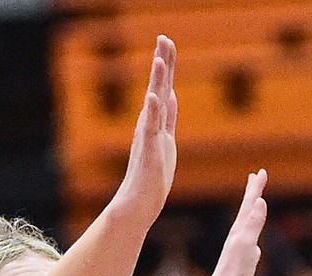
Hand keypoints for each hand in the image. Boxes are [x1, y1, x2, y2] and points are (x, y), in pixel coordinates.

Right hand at [117, 36, 177, 225]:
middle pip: (158, 87)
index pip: (163, 87)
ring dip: (156, 81)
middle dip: (162, 62)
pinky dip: (152, 111)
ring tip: (159, 59)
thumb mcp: (165, 140)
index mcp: (156, 120)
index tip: (166, 41)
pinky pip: (150, 128)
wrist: (141, 202)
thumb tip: (170, 95)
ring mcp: (147, 135)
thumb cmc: (153, 175)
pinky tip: (153, 96)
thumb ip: (167, 117)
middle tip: (164, 37)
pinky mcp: (147, 150)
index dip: (166, 65)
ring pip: (153, 103)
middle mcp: (149, 123)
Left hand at [207, 171, 267, 275]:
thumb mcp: (246, 244)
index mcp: (240, 230)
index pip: (250, 204)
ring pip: (248, 226)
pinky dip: (253, 239)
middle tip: (256, 178)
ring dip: (252, 214)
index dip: (256, 188)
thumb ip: (254, 223)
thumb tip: (260, 201)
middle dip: (252, 194)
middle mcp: (238, 237)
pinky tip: (255, 245)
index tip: (261, 172)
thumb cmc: (235, 270)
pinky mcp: (242, 263)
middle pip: (246, 211)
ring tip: (255, 206)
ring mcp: (240, 250)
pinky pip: (250, 245)